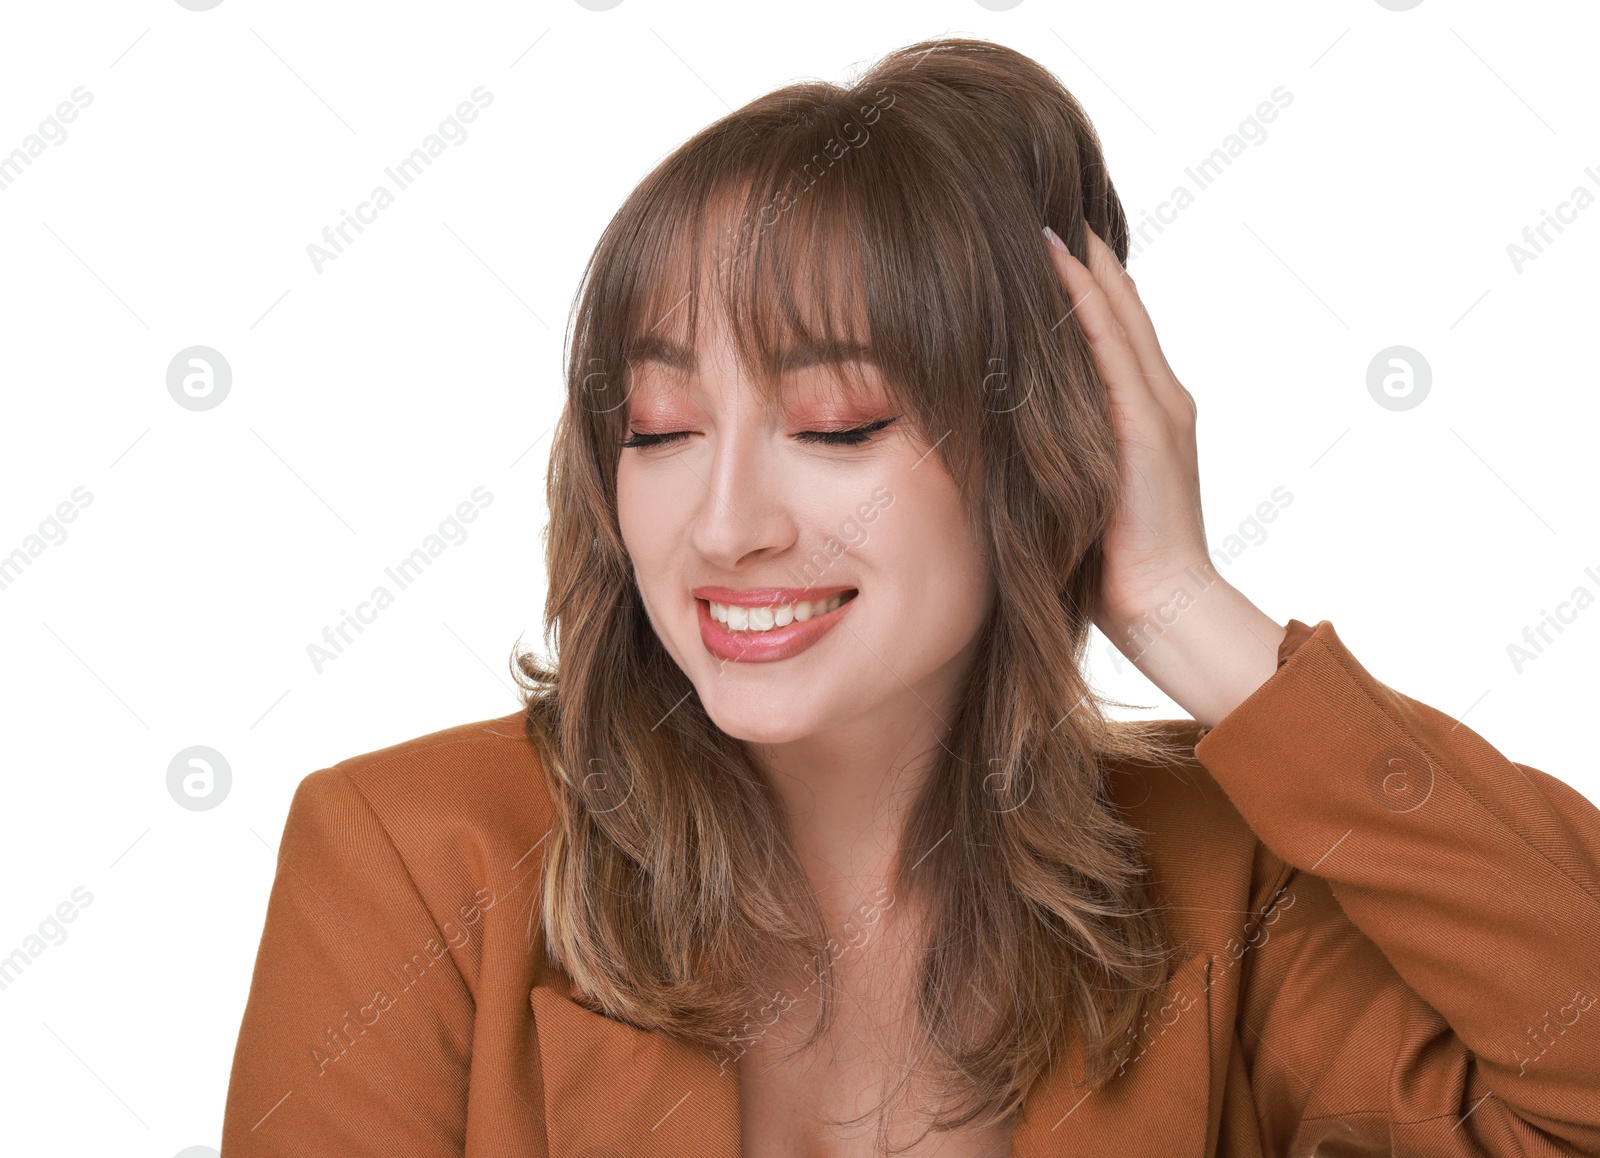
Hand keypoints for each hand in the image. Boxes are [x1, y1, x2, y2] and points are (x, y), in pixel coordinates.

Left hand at [1041, 222, 1209, 638]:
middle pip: (1118, 305)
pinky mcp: (1147, 427)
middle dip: (1081, 254)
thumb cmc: (1114, 568)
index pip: (1113, 329)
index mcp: (1147, 413)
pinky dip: (1083, 302)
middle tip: (1038, 201)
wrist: (1167, 609)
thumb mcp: (1081, 493)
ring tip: (1041, 213)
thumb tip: (1003, 436)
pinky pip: (1110, 348)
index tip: (1042, 238)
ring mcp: (1158, 408)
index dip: (1083, 280)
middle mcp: (1160, 398)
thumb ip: (1060, 452)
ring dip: (1079, 263)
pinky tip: (1055, 264)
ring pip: (1115, 314)